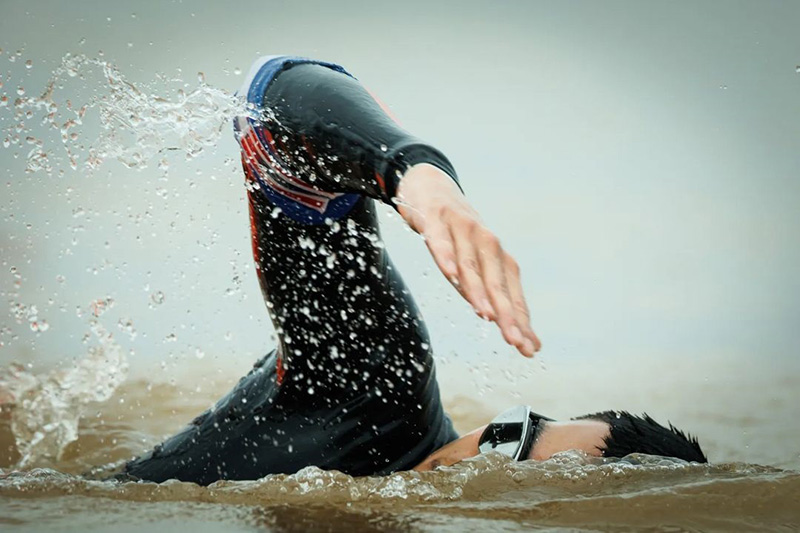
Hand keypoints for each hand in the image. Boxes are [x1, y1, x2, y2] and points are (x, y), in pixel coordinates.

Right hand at [395, 164, 540, 357]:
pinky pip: (440, 241)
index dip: (520, 321)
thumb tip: (517, 336)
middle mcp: (486, 241)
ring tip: (487, 316)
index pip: (512, 293)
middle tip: (514, 341)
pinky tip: (450, 274)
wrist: (429, 186)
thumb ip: (489, 297)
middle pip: (497, 282)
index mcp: (497, 256)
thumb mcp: (473, 266)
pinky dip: (446, 256)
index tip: (529, 349)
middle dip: (507, 313)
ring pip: (471, 264)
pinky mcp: (435, 218)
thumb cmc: (454, 235)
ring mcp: (461, 228)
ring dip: (479, 290)